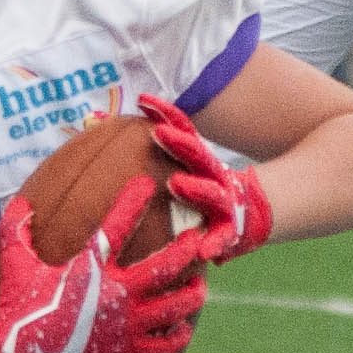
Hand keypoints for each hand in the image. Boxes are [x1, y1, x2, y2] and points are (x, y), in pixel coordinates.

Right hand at [0, 186, 204, 352]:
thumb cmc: (18, 308)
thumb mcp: (15, 266)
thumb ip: (16, 231)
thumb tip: (19, 202)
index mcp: (90, 268)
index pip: (115, 226)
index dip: (132, 202)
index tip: (148, 183)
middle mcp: (115, 293)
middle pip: (164, 266)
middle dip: (186, 249)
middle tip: (198, 238)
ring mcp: (124, 324)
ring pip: (173, 306)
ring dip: (191, 295)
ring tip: (199, 286)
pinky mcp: (125, 351)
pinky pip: (162, 346)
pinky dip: (176, 337)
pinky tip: (182, 328)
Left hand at [134, 94, 271, 261]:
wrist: (251, 218)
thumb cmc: (204, 192)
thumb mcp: (187, 169)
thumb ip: (156, 151)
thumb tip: (101, 124)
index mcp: (200, 160)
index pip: (184, 131)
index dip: (166, 114)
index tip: (143, 99)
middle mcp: (213, 177)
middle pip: (197, 155)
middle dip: (178, 143)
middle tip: (158, 132)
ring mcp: (224, 203)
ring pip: (209, 193)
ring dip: (194, 188)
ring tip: (176, 183)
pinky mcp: (230, 233)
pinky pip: (222, 239)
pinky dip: (215, 244)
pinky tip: (206, 252)